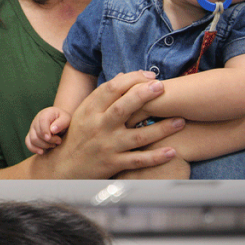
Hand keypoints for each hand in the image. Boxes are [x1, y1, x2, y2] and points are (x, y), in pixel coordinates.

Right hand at [26, 107, 70, 154]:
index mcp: (45, 114)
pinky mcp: (31, 135)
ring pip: (33, 140)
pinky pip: (28, 143)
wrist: (59, 121)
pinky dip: (33, 149)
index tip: (49, 138)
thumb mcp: (66, 118)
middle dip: (49, 140)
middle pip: (38, 133)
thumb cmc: (63, 119)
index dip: (44, 131)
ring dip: (44, 145)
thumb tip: (52, 130)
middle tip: (59, 141)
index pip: (42, 122)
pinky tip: (42, 152)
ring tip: (53, 145)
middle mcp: (36, 121)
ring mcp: (32, 128)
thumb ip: (61, 123)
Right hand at [36, 72, 185, 177]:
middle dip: (143, 96)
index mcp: (91, 111)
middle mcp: (99, 127)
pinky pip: (138, 160)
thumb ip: (103, 96)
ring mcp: (107, 146)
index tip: (150, 76)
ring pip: (137, 136)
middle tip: (162, 87)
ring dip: (160, 128)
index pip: (111, 89)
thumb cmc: (78, 136)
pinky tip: (172, 151)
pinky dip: (155, 157)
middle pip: (123, 108)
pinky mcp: (113, 164)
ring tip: (180, 120)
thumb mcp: (84, 113)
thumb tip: (124, 76)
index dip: (132, 79)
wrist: (64, 168)